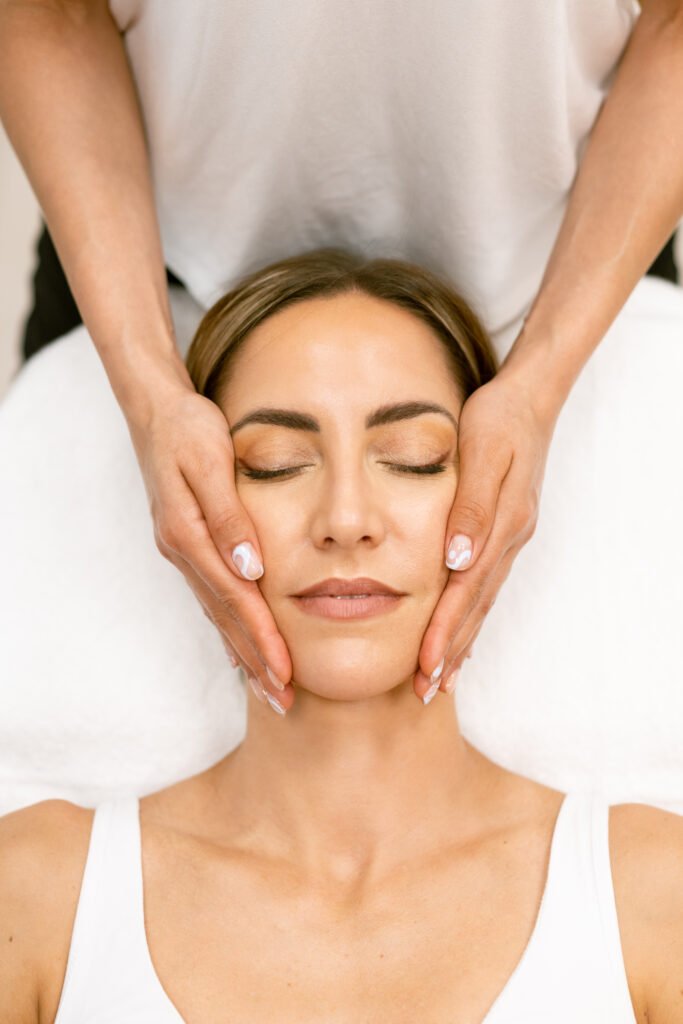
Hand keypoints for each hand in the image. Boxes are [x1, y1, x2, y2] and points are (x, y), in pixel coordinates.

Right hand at [126, 379, 293, 710]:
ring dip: (243, 651)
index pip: (234, 598)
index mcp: (189, 535)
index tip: (286, 672)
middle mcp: (182, 550)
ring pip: (217, 612)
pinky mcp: (187, 543)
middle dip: (256, 659)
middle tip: (283, 699)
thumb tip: (252, 568)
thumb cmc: (188, 428)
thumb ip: (230, 515)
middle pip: (225, 616)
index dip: (262, 637)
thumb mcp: (211, 461)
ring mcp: (182, 550)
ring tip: (268, 686)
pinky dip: (228, 626)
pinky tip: (239, 645)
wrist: (155, 409)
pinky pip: (211, 596)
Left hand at [414, 366, 560, 703]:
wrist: (529, 396)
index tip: (424, 667)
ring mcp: (509, 538)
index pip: (466, 591)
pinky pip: (486, 585)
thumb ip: (471, 507)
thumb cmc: (498, 418)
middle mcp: (508, 539)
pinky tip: (461, 632)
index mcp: (500, 526)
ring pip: (482, 602)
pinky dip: (472, 615)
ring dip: (461, 641)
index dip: (444, 631)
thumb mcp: (481, 452)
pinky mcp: (504, 532)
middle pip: (477, 608)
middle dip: (450, 652)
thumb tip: (455, 559)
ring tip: (440, 678)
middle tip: (426, 691)